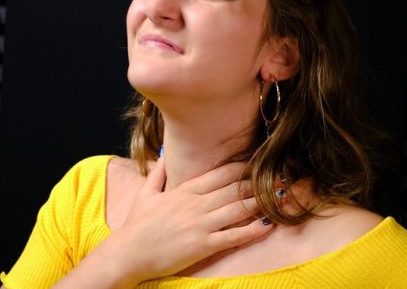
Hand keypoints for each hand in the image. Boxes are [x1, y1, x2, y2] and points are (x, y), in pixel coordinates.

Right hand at [107, 158, 272, 284]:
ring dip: (261, 202)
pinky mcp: (203, 245)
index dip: (242, 168)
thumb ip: (159, 172)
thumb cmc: (136, 225)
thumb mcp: (146, 193)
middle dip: (258, 182)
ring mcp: (200, 225)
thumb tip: (166, 154)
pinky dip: (252, 230)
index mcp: (184, 191)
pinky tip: (267, 225)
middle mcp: (195, 204)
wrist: (128, 253)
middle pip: (234, 189)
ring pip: (238, 209)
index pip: (220, 174)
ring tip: (279, 196)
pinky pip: (233, 236)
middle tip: (279, 176)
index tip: (259, 162)